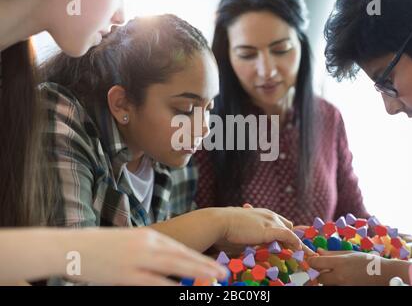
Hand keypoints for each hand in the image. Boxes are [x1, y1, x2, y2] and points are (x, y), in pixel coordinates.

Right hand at [66, 228, 227, 284]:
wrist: (72, 246)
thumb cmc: (101, 246)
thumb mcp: (131, 242)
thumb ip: (150, 250)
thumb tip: (170, 260)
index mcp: (149, 236)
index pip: (181, 248)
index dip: (200, 257)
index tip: (214, 264)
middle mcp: (147, 244)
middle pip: (183, 255)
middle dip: (205, 265)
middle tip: (224, 273)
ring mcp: (137, 259)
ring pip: (174, 266)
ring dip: (196, 273)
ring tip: (213, 280)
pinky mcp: (126, 275)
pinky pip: (154, 282)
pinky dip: (170, 287)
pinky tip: (183, 291)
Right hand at [222, 205, 312, 254]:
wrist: (220, 221)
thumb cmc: (226, 228)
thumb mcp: (241, 232)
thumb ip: (250, 238)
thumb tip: (251, 246)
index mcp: (262, 213)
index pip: (279, 223)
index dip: (285, 234)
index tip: (291, 244)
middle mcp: (269, 215)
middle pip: (288, 226)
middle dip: (293, 239)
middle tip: (299, 252)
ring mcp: (270, 221)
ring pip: (290, 232)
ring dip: (297, 244)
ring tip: (306, 255)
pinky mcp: (269, 229)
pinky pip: (288, 236)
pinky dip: (295, 243)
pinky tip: (299, 251)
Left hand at [308, 250, 389, 285]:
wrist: (385, 275)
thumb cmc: (368, 262)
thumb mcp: (350, 254)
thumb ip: (332, 254)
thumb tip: (318, 251)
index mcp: (340, 263)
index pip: (315, 263)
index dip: (312, 261)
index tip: (314, 260)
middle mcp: (340, 276)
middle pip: (319, 278)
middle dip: (320, 273)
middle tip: (326, 269)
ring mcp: (344, 286)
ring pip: (327, 285)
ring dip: (328, 280)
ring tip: (337, 274)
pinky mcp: (347, 291)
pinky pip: (335, 288)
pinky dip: (335, 284)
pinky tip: (342, 279)